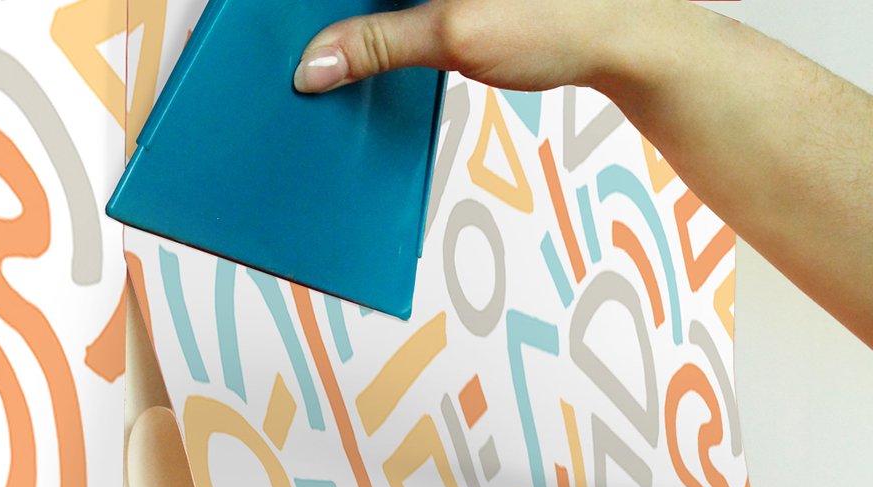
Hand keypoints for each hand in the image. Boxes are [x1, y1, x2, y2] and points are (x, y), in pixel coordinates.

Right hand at [292, 0, 673, 95]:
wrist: (623, 32)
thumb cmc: (558, 16)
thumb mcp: (455, 35)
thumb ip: (378, 44)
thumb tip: (315, 65)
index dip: (306, 11)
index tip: (278, 30)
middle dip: (328, 20)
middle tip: (308, 57)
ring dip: (354, 24)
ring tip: (328, 60)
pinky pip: (401, 1)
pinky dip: (381, 22)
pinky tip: (364, 56)